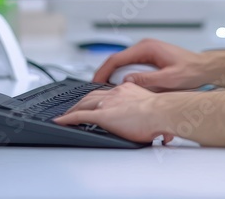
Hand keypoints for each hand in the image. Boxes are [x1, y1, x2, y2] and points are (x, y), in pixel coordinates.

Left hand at [54, 82, 170, 143]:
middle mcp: (115, 94)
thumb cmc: (163, 113)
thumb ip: (152, 118)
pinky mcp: (102, 115)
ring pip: (83, 104)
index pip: (106, 92)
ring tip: (65, 115)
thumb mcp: (154, 110)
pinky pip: (79, 116)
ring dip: (72, 110)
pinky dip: (67, 118)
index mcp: (127, 90)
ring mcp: (107, 103)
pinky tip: (60, 121)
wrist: (162, 112)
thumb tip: (162, 135)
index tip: (95, 102)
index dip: (98, 97)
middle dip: (80, 102)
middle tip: (73, 108)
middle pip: (91, 96)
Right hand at [92, 38, 214, 90]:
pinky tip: (122, 87)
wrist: (205, 68)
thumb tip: (127, 81)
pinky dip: (124, 75)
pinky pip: (132, 66)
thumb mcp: (170, 78)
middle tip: (98, 90)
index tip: (95, 82)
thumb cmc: (192, 71)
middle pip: (117, 60)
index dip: (103, 71)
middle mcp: (146, 47)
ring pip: (123, 63)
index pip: (117, 58)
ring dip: (114, 76)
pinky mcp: (150, 58)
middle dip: (105, 74)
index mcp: (148, 48)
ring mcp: (147, 51)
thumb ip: (148, 80)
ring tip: (108, 91)